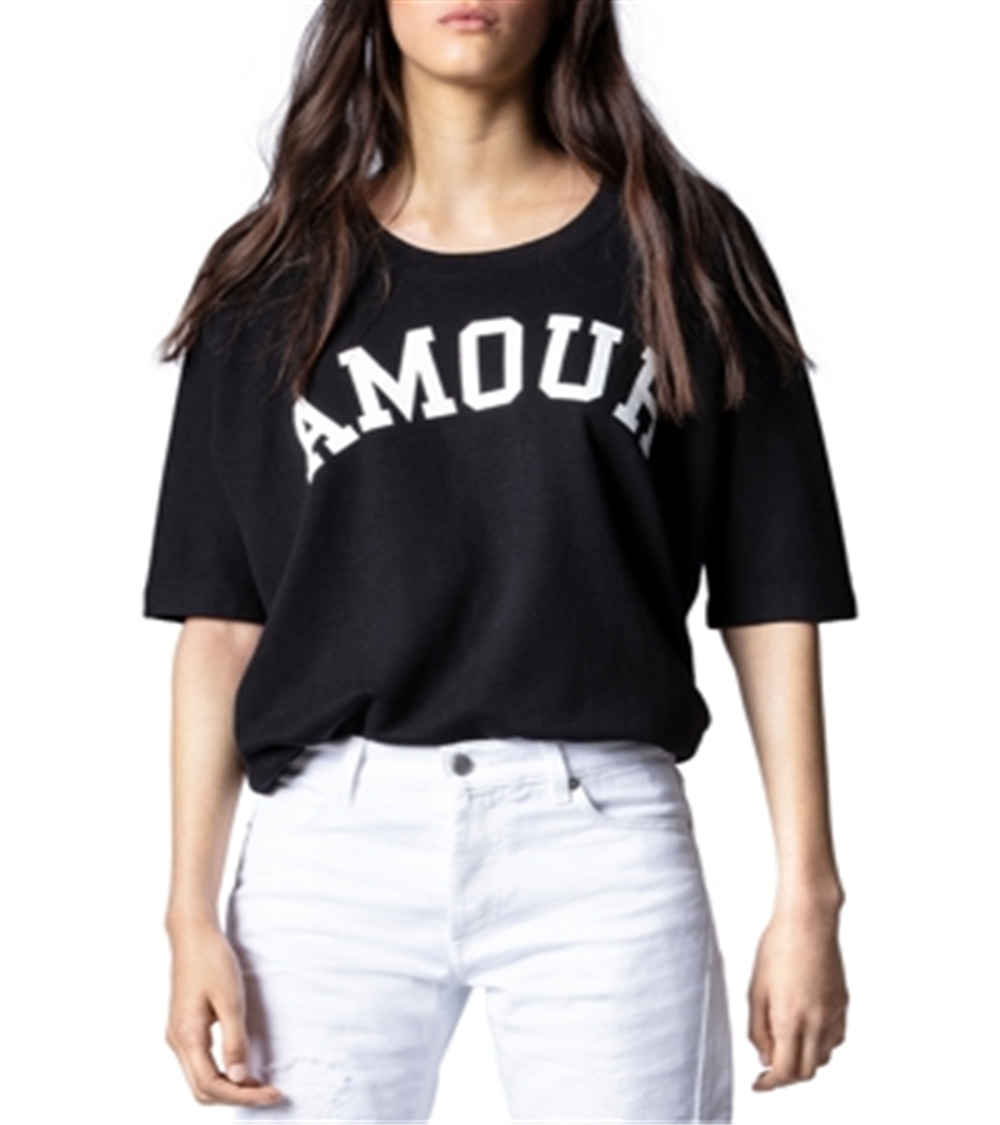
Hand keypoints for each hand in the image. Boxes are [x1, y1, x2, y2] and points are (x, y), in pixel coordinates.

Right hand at [166, 923, 282, 1107]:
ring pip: (200, 1079)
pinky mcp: (185, 1028)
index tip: (271, 1094)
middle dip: (236, 1097)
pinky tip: (241, 1066)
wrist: (192, 935)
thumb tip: (238, 1078)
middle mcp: (177, 1042)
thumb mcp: (230, 999)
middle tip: (268, 1093)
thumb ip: (234, 1040)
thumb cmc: (211, 960)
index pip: (211, 1086)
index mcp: (187, 1037)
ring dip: (228, 1087)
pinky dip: (221, 1073)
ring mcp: (178, 1036)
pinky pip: (200, 1063)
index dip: (242, 1096)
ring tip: (258, 1083)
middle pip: (203, 1090)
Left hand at [747, 899, 847, 1090]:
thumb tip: (764, 1057)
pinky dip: (820, 1044)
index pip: (785, 1072)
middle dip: (787, 1076)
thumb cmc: (777, 947)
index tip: (759, 1084)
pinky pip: (835, 1039)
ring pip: (823, 1058)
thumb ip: (758, 1028)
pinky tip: (806, 1029)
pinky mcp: (844, 1004)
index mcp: (790, 1019)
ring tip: (785, 1045)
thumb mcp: (756, 989)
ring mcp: (834, 1015)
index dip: (770, 1084)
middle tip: (770, 1068)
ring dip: (804, 1060)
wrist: (809, 921)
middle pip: (806, 1072)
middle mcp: (817, 1023)